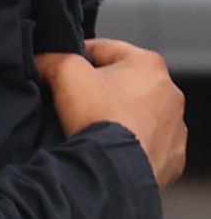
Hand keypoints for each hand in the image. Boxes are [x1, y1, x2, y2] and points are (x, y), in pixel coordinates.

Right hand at [39, 37, 187, 188]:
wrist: (114, 169)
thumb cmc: (98, 118)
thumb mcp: (65, 73)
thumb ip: (53, 59)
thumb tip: (43, 62)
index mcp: (148, 65)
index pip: (103, 49)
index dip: (75, 57)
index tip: (60, 71)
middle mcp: (169, 92)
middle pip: (124, 82)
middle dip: (101, 90)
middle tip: (75, 104)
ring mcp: (175, 125)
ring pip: (139, 113)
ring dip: (119, 116)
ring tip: (94, 128)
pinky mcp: (172, 153)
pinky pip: (148, 142)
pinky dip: (131, 143)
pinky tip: (112, 148)